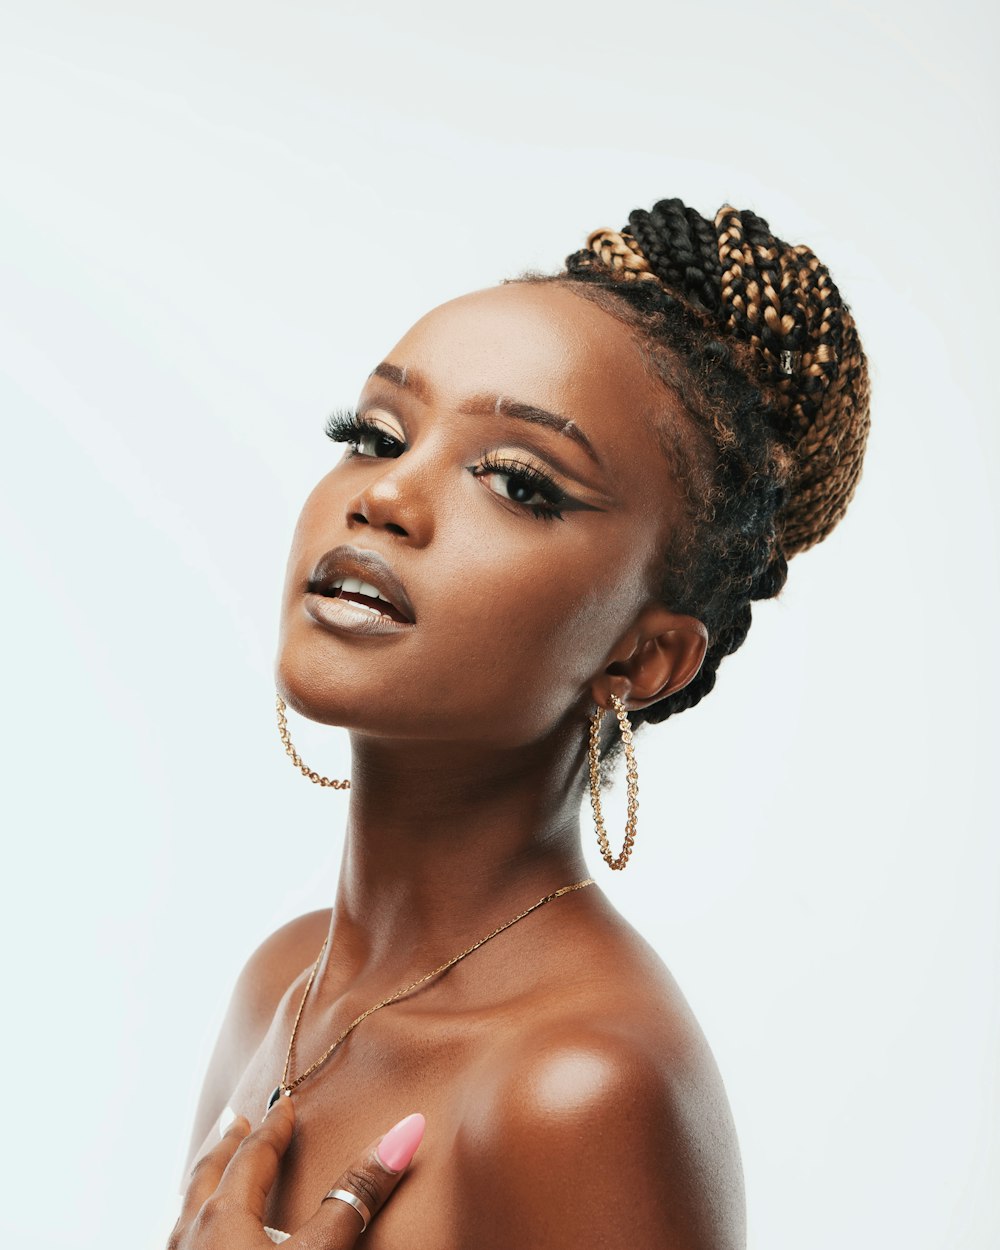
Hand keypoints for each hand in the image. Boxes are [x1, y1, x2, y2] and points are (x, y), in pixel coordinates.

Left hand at [169, 1096, 425, 1248]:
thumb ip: (355, 1198)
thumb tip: (405, 1131)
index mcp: (222, 1217)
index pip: (252, 1156)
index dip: (274, 1128)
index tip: (285, 1106)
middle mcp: (189, 1239)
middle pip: (205, 1177)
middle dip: (225, 1147)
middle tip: (236, 1123)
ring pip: (184, 1215)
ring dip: (203, 1188)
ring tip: (217, 1177)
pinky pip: (181, 1246)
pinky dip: (195, 1227)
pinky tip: (204, 1244)